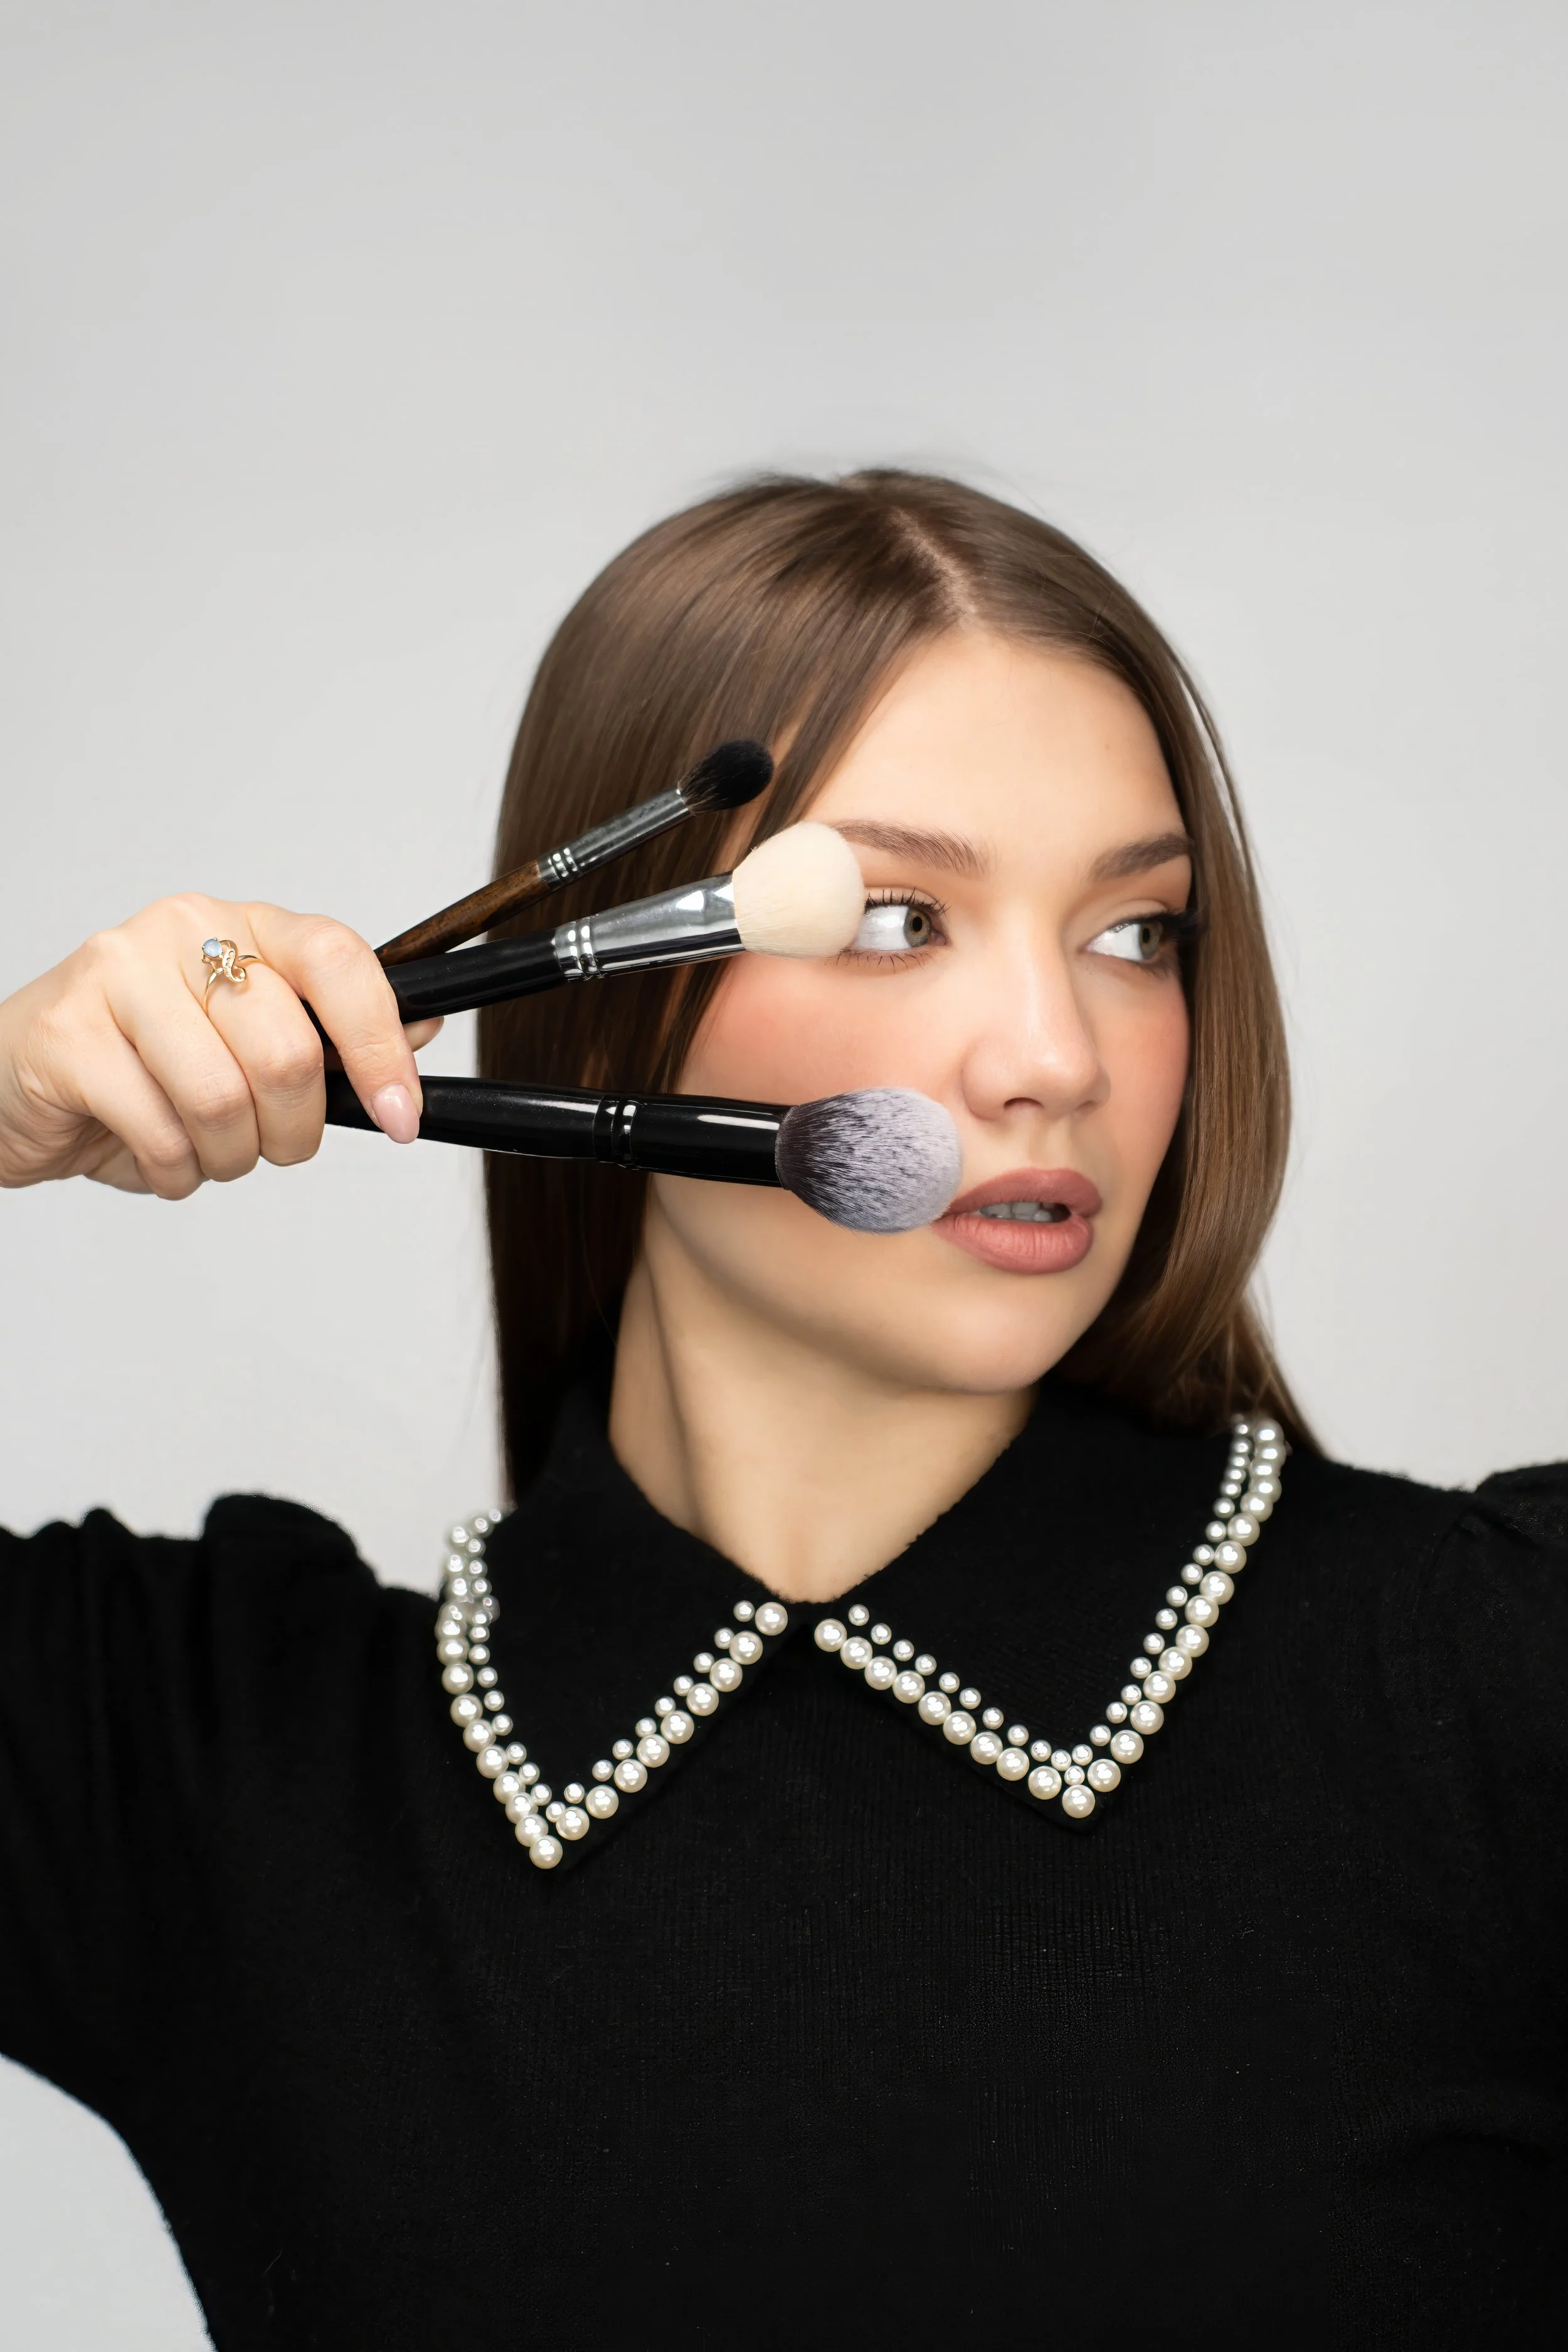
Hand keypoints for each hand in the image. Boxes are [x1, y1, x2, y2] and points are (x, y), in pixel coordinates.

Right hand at [0, 895, 441, 1195]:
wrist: (19, 1085)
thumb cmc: (143, 1064)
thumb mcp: (248, 1043)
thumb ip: (333, 1033)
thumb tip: (428, 1028)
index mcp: (241, 925)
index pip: (340, 960)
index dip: (381, 1047)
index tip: (401, 1115)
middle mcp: (182, 932)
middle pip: (287, 1052)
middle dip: (294, 1131)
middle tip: (270, 1146)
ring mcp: (117, 974)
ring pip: (223, 1100)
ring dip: (228, 1156)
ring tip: (202, 1148)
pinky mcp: (66, 1033)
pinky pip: (161, 1132)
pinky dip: (174, 1171)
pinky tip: (154, 1154)